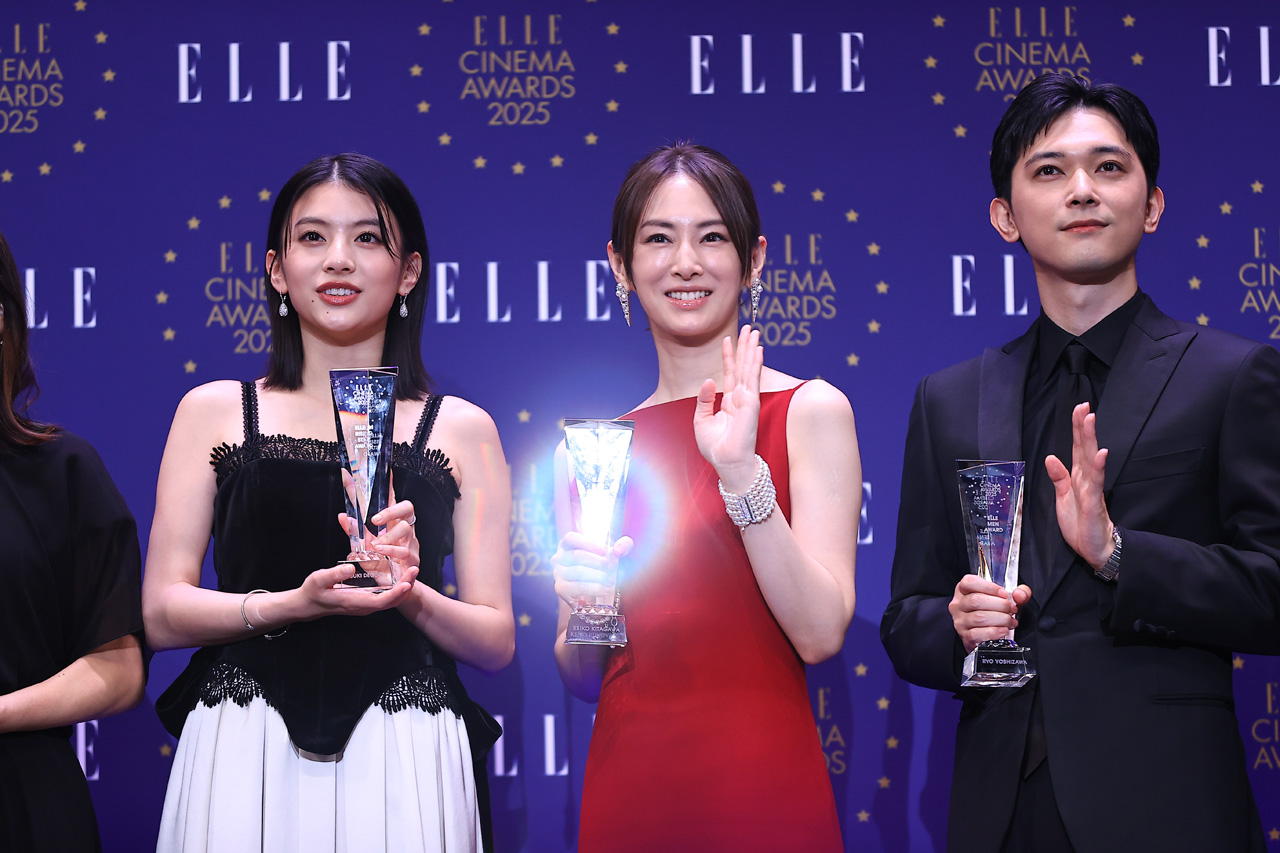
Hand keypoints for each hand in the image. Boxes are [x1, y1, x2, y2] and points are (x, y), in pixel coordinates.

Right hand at [298, 562, 419, 614]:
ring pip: (389, 601)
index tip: (407, 582)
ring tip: (412, 572)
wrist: (307, 605)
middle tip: (415, 570)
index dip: (396, 593)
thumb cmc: (312, 591)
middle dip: (405, 587)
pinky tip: (400, 577)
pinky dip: (395, 589)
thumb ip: (333, 574)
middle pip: (390, 602)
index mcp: (353, 602)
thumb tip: (350, 568)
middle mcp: (363, 606)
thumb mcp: (318, 580)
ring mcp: (364, 605)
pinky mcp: (364, 601)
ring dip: (403, 588)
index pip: (381, 601)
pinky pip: (384, 598)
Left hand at [338, 476, 420, 577]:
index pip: (393, 499)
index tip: (384, 470)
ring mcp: (411, 542)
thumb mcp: (365, 544)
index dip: (390, 485)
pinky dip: (391, 552)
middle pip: (407, 508)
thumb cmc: (381, 562)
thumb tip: (342, 515)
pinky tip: (381, 554)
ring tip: (375, 546)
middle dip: (392, 510)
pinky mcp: (413, 558)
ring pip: (406, 530)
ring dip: (388, 537)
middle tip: (374, 519)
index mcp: (394, 522)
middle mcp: (405, 528)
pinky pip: (405, 551)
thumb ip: (355, 531)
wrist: (394, 586)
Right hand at [551, 531, 631, 609]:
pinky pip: (577, 587)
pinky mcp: (561, 588)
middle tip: (611, 569)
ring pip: (578, 571)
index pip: (571, 538)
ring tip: (611, 580)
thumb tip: (619, 550)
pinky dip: (594, 588)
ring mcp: (558, 573)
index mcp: (568, 544)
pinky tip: (605, 589)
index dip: (587, 543)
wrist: (594, 594)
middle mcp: (559, 557)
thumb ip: (622, 545)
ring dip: (598, 576)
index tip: (604, 551)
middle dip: (598, 562)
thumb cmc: (602, 568)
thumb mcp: (615, 554)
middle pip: (577, 556)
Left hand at [694, 325, 763, 492]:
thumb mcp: (701, 420)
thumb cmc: (716, 448)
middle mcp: (740, 398)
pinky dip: (755, 363)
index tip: (728, 339)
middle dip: (745, 346)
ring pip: (749, 368)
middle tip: (749, 328)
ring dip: (752, 349)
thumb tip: (709, 380)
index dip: (728, 355)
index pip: (730, 373)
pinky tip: (758, 350)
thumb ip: (704, 399)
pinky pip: (753, 379)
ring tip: (754, 332)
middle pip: (742, 366)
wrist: (726, 463)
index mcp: (729, 402)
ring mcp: (747, 399)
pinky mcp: (751, 403)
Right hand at [949, 575, 1030, 653]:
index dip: (989, 587)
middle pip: (975, 600)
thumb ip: (1019, 592)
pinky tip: (1003, 630)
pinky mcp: (965, 636)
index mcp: (964, 590)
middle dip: (999, 605)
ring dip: (1000, 619)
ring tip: (1010, 621)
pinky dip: (993, 632)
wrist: (986, 636)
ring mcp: (960, 621)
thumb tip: (1019, 595)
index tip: (1004, 594)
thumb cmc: (994, 612)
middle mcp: (958, 604)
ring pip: (978, 618)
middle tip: (1011, 609)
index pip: (969, 582)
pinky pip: (977, 634)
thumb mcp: (1006, 599)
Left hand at [1045, 402, 1115, 569]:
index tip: (1078, 409)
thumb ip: (1058, 477)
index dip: (1077, 429)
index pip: (1077, 448)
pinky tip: (1100, 454)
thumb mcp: (1063, 497)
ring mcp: (1092, 489)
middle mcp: (1087, 479)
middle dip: (1083, 426)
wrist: (1094, 548)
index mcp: (1078, 477)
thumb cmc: (1080, 523)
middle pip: (1084, 448)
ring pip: (1090, 459)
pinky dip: (1098, 468)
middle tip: (1084, 405)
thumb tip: (1050, 457)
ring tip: (1090, 419)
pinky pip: (1096, 483)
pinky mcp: (1094, 503)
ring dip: (1090, 439)